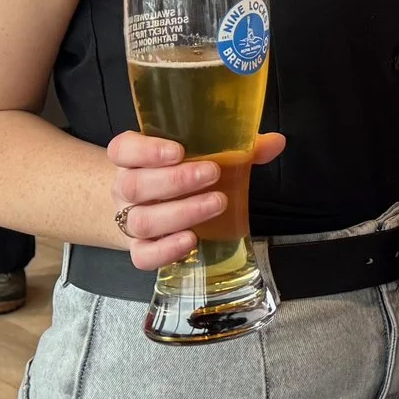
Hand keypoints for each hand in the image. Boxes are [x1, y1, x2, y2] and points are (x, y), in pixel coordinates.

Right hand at [108, 130, 288, 270]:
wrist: (145, 207)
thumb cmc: (179, 175)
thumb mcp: (199, 154)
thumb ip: (236, 148)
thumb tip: (275, 142)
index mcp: (133, 158)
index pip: (123, 149)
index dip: (146, 150)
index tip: (178, 151)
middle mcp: (125, 187)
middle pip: (135, 185)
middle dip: (175, 181)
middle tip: (212, 174)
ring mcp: (129, 220)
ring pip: (141, 220)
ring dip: (181, 213)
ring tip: (216, 203)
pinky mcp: (139, 249)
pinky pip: (142, 255)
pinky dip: (166, 250)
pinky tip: (191, 241)